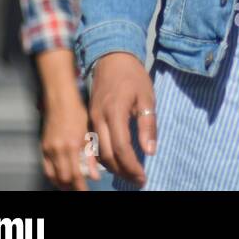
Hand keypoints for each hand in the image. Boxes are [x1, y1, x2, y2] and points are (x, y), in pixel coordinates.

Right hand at [40, 80, 96, 190]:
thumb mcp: (89, 133)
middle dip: (71, 187)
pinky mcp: (42, 147)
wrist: (60, 101)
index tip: (87, 192)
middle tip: (80, 190)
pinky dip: (53, 176)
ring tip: (70, 187)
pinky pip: (46, 168)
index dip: (80, 188)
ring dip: (61, 184)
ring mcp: (48, 149)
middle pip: (63, 179)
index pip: (76, 175)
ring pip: (53, 176)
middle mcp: (58, 150)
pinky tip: (60, 178)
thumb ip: (92, 156)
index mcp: (73, 146)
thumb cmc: (78, 114)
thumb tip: (94, 176)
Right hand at [88, 52, 156, 186]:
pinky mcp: (89, 119)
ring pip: (97, 152)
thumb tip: (150, 151)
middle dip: (122, 171)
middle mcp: (99, 119)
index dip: (131, 166)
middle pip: (107, 155)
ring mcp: (91, 120)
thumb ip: (148, 124)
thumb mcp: (147, 97)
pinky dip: (103, 157)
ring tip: (129, 174)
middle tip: (137, 179)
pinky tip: (115, 162)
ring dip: (112, 167)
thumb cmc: (133, 77)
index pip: (121, 148)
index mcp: (115, 112)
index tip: (142, 177)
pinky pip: (92, 144)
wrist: (111, 58)